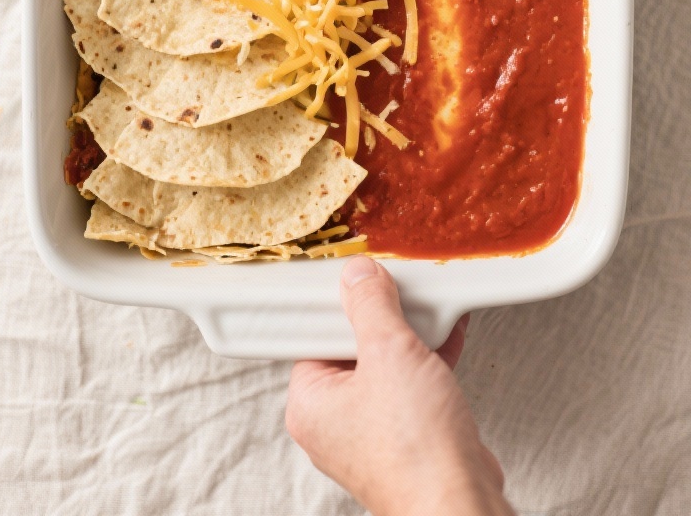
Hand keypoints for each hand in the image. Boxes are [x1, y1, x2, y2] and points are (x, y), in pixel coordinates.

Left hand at [286, 258, 513, 515]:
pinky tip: (448, 332)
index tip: (358, 276)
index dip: (338, 301)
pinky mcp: (407, 437)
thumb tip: (359, 276)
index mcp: (309, 403)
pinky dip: (428, 359)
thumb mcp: (389, 352)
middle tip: (396, 288)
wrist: (460, 501)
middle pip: (352, 347)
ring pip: (386, 365)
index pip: (313, 334)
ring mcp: (371, 432)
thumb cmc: (415, 450)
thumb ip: (371, 305)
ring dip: (411, 336)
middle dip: (382, 316)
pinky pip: (411, 385)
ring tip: (428, 307)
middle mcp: (334, 422)